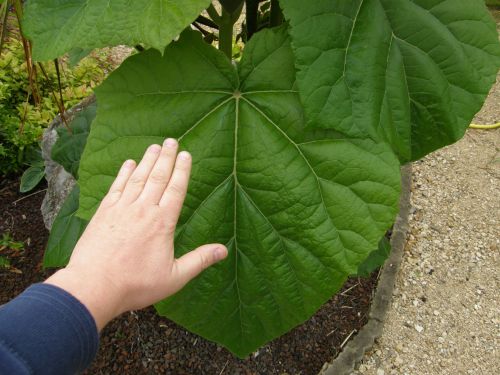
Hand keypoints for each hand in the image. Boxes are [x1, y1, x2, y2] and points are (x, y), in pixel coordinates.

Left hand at [45, 139, 227, 329]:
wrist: (94, 286)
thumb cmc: (136, 284)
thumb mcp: (175, 277)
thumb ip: (200, 260)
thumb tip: (224, 250)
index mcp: (163, 222)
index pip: (176, 189)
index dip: (182, 170)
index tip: (186, 154)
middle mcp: (143, 209)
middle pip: (158, 177)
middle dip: (167, 157)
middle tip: (172, 140)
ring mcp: (122, 209)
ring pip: (138, 178)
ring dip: (147, 160)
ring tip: (155, 146)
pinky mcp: (104, 213)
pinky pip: (117, 187)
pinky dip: (123, 173)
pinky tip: (128, 163)